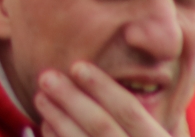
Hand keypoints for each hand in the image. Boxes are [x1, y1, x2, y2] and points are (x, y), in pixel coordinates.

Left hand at [36, 64, 174, 136]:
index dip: (104, 88)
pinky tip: (46, 126)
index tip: (78, 65)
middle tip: (46, 76)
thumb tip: (117, 83)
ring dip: (58, 119)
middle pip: (103, 128)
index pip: (132, 114)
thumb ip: (153, 123)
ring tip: (41, 96)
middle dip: (72, 99)